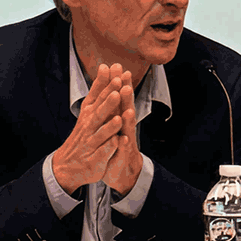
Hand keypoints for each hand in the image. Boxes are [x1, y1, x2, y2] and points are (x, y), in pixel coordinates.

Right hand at [52, 64, 123, 193]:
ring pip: (101, 134)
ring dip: (109, 126)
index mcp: (89, 114)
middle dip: (108, 103)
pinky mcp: (95, 159)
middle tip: (118, 90)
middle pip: (99, 114)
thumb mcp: (89, 109)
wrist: (67, 164)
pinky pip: (103, 154)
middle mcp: (89, 127)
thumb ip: (98, 89)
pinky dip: (109, 148)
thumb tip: (105, 66)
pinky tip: (117, 142)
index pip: (98, 98)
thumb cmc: (84, 133)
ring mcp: (91, 143)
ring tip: (118, 118)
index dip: (106, 86)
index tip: (115, 73)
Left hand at [102, 67, 142, 195]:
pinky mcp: (122, 157)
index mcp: (119, 119)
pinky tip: (123, 139)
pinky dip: (123, 145)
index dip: (117, 84)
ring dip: (128, 117)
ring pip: (127, 128)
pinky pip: (123, 151)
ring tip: (128, 107)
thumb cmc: (116, 147)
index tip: (116, 67)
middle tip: (125, 78)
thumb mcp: (112, 126)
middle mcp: (124, 128)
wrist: (122, 173)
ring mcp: (125, 142)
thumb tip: (111, 87)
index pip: (118, 98)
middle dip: (126, 94)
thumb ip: (112, 108)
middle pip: (126, 108)